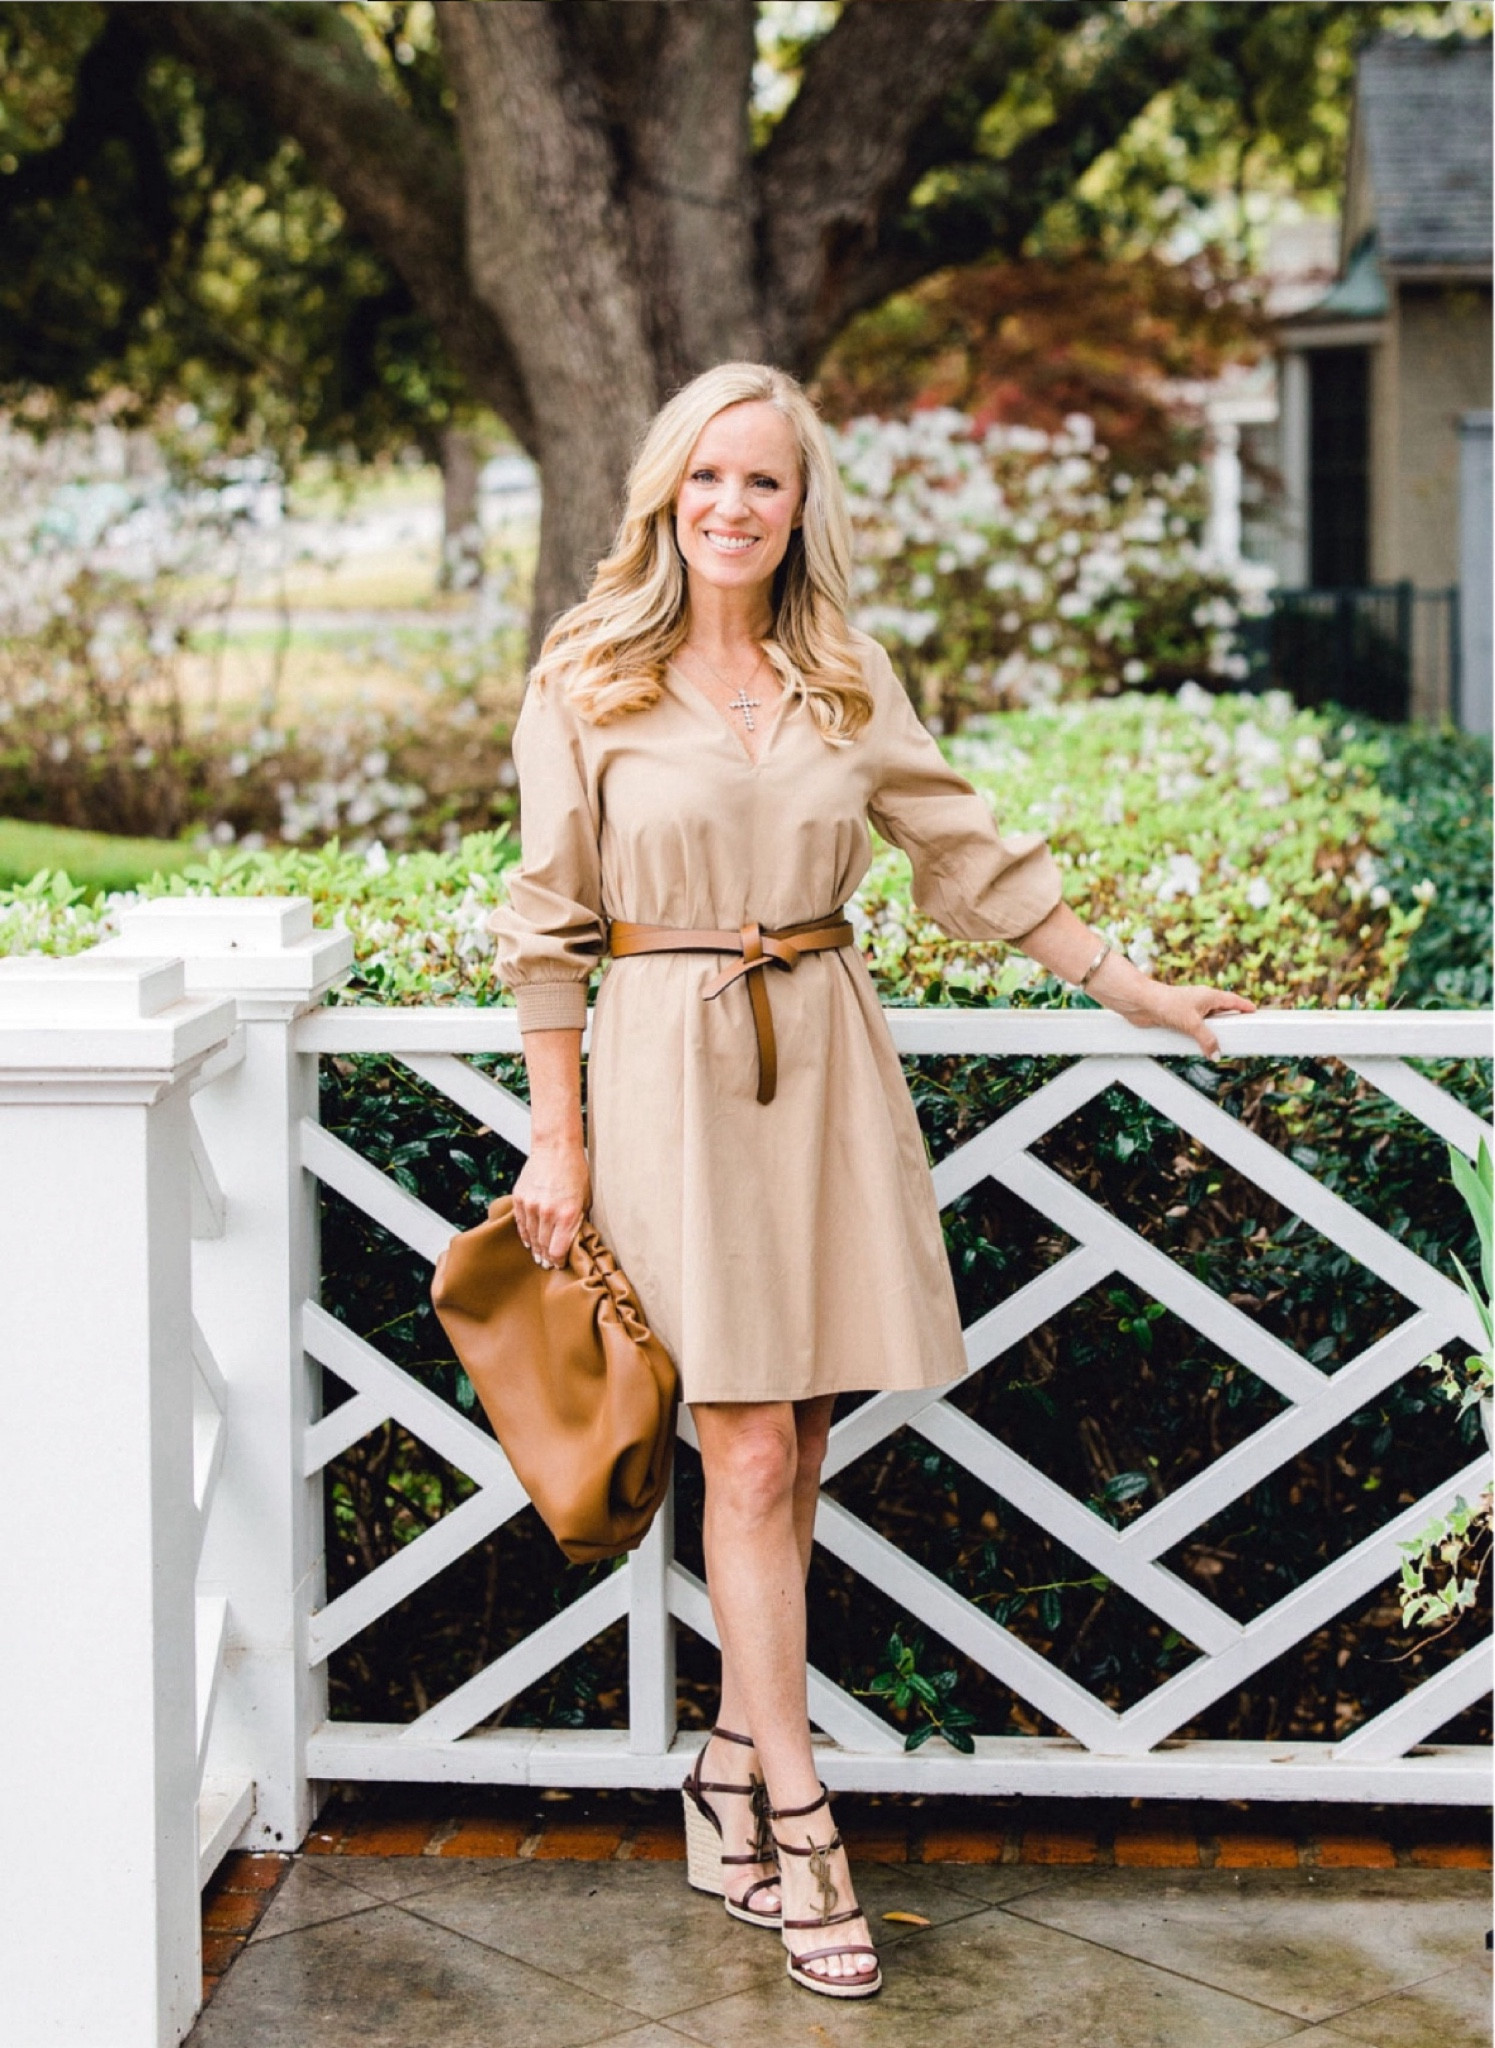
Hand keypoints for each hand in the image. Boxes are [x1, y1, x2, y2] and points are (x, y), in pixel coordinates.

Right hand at [511, 1139, 590, 1267]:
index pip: (558, 1250)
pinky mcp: (520, 1199)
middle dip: (546, 1257)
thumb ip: (577, 1221)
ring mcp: (531, 1206)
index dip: (558, 1261)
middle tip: (547, 1265)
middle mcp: (547, 1213)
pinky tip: (528, 1242)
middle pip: (543, 1245)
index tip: (559, 1265)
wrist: (555, 1149)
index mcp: (567, 1215)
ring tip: (537, 1257)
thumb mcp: (585, 1199)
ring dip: (535, 1249)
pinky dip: (525, 1235)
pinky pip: (521, 1224)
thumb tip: (573, 1242)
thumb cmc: (575, 1172)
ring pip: (531, 1237)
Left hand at [1089, 951, 1255, 1057]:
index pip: (1233, 1001)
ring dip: (1212, 1034)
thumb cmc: (1166, 1004)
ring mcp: (1189, 1010)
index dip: (1244, 1006)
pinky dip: (1198, 1038)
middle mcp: (1201, 1002)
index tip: (1255, 1011)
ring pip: (1207, 1023)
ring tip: (1223, 1045)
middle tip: (1243, 1032)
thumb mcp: (1192, 1024)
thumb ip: (1206, 1039)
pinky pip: (1194, 1031)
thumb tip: (1216, 1054)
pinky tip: (1199, 1048)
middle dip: (1231, 1022)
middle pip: (1222, 1013)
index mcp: (1209, 996)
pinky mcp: (1178, 1019)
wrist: (1140, 1003)